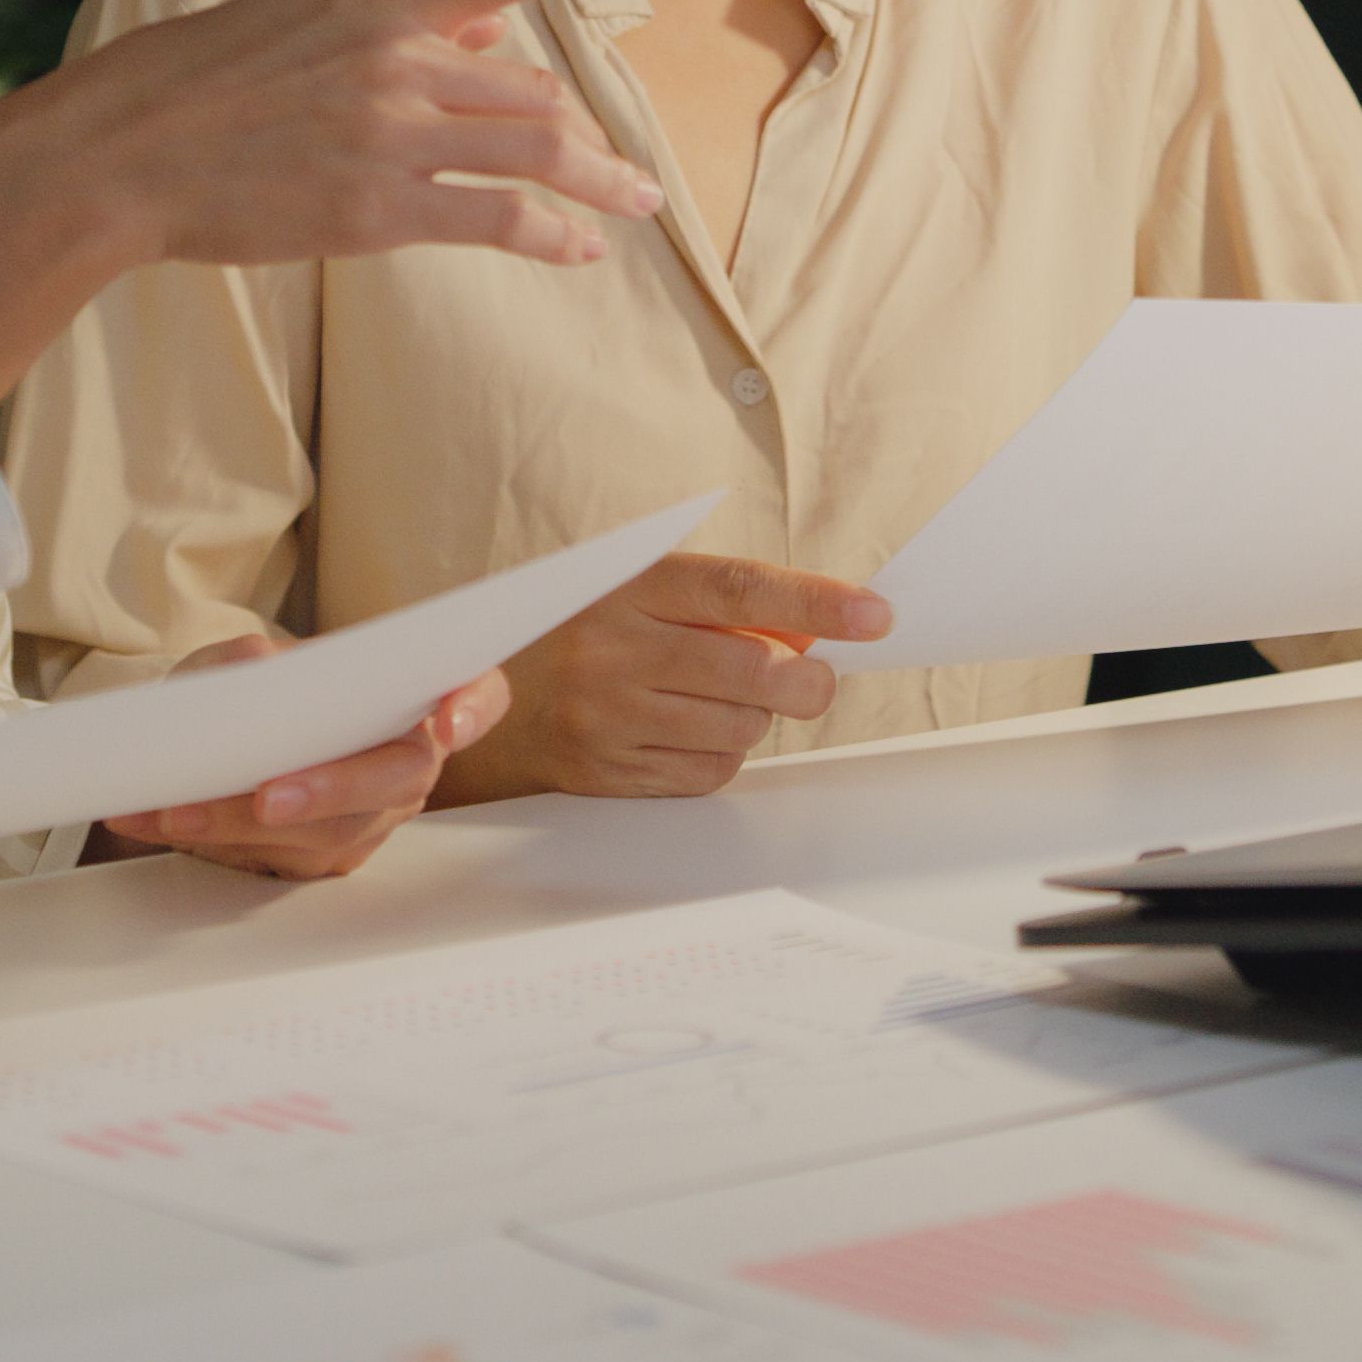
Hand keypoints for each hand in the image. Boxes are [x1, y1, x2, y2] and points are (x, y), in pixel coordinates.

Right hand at [34, 0, 707, 268]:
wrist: (120, 151)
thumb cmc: (202, 80)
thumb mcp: (303, 20)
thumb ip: (404, 23)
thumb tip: (497, 32)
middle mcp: (399, 54)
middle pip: (539, 91)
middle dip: (586, 139)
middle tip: (627, 177)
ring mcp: (389, 131)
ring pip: (535, 150)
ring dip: (598, 185)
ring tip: (633, 209)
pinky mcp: (374, 206)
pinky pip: (496, 219)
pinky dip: (551, 236)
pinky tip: (577, 250)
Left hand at [91, 639, 511, 877]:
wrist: (213, 738)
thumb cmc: (248, 691)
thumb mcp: (241, 660)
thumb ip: (251, 661)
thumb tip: (256, 679)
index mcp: (412, 694)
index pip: (479, 692)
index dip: (474, 705)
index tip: (446, 722)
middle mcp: (406, 761)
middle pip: (398, 777)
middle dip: (331, 787)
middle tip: (269, 796)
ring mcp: (371, 818)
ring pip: (330, 831)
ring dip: (242, 822)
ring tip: (175, 808)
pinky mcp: (323, 860)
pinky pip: (276, 857)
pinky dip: (207, 837)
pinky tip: (155, 819)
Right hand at [436, 553, 890, 802]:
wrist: (484, 700)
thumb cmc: (590, 634)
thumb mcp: (644, 593)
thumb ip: (725, 605)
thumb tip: (819, 630)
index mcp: (631, 586)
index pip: (740, 589)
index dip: (818, 601)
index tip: (877, 615)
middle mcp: (614, 650)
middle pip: (754, 670)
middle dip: (806, 682)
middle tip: (814, 681)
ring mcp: (608, 717)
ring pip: (739, 730)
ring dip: (755, 720)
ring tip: (722, 702)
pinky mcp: (608, 772)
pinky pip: (707, 775)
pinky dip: (720, 757)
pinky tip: (688, 734)